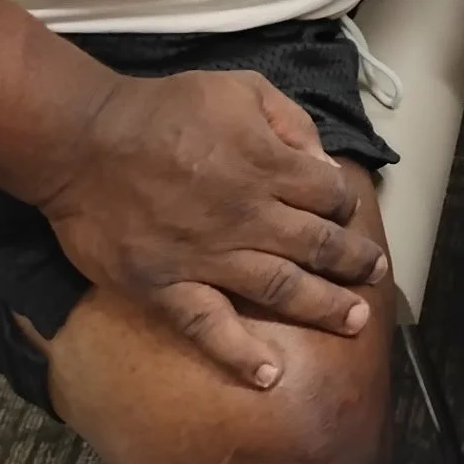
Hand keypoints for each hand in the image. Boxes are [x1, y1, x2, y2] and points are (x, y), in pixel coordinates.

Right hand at [38, 70, 387, 388]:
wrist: (87, 140)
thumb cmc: (166, 108)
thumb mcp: (240, 88)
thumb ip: (289, 121)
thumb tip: (320, 161)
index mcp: (269, 167)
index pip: (328, 194)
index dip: (344, 205)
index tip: (347, 214)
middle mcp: (249, 217)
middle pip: (317, 246)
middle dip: (353, 262)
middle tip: (376, 277)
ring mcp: (209, 257)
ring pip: (280, 288)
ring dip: (322, 307)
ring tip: (353, 323)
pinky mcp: (167, 287)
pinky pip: (208, 328)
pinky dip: (239, 354)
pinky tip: (268, 375)